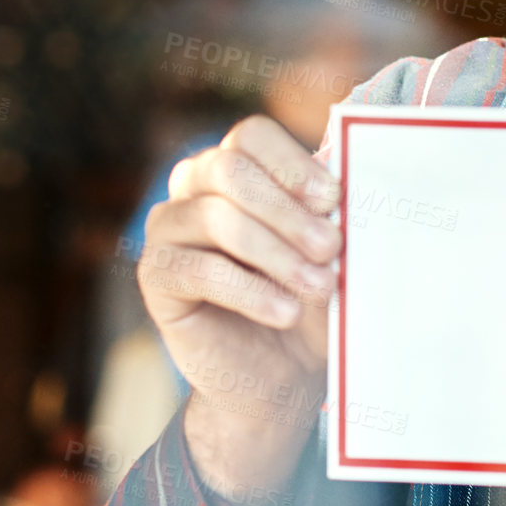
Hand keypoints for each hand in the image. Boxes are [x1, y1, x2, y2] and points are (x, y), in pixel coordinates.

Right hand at [138, 114, 340, 496]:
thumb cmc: (311, 293)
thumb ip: (330, 210)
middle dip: (287, 210)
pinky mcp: (155, 275)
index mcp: (239, 162)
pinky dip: (250, 291)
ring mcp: (168, 227)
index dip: (292, 163)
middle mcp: (195, 185)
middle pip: (231, 169)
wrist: (282, 370)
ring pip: (216, 218)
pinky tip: (285, 311)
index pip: (253, 135)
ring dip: (276, 253)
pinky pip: (198, 270)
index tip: (333, 199)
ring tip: (319, 286)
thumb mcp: (329, 247)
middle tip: (330, 247)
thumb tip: (350, 180)